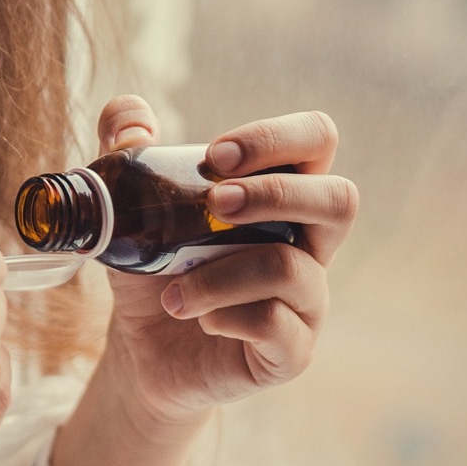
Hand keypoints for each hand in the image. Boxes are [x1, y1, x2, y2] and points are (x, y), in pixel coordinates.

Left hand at [95, 95, 358, 427]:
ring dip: (218, 275)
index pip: (315, 141)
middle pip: (340, 199)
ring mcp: (307, 299)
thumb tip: (128, 115)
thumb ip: (125, 155)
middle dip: (274, 194)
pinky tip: (198, 319)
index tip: (215, 155)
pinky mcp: (291, 350)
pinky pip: (274, 325)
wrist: (143, 350)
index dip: (276, 138)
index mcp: (280, 196)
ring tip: (172, 292)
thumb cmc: (152, 271)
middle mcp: (307, 244)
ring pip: (290, 269)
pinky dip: (225, 317)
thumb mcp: (128, 211)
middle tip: (214, 205)